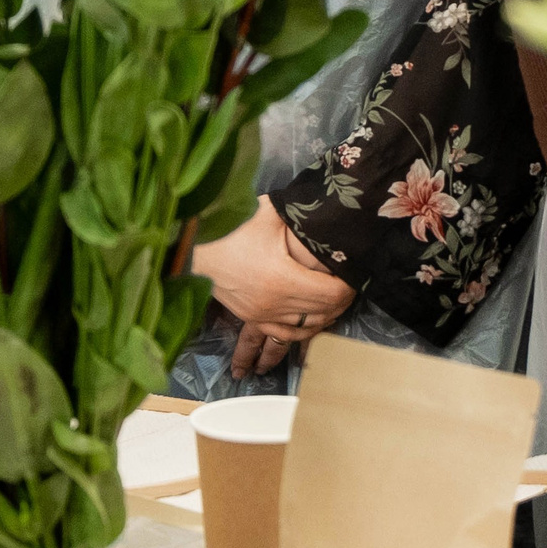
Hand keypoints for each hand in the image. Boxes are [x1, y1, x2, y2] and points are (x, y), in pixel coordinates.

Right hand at [190, 197, 353, 373]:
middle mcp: (274, 304)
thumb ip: (298, 215)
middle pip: (320, 312)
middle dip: (340, 302)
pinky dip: (299, 334)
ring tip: (337, 309)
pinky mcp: (250, 317)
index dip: (347, 287)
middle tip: (351, 288)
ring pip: (303, 328)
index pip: (329, 294)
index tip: (355, 275)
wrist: (191, 247)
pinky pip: (282, 335)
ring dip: (324, 319)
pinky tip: (309, 331)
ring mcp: (261, 315)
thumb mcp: (268, 213)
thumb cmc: (229, 227)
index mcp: (282, 279)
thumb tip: (326, 212)